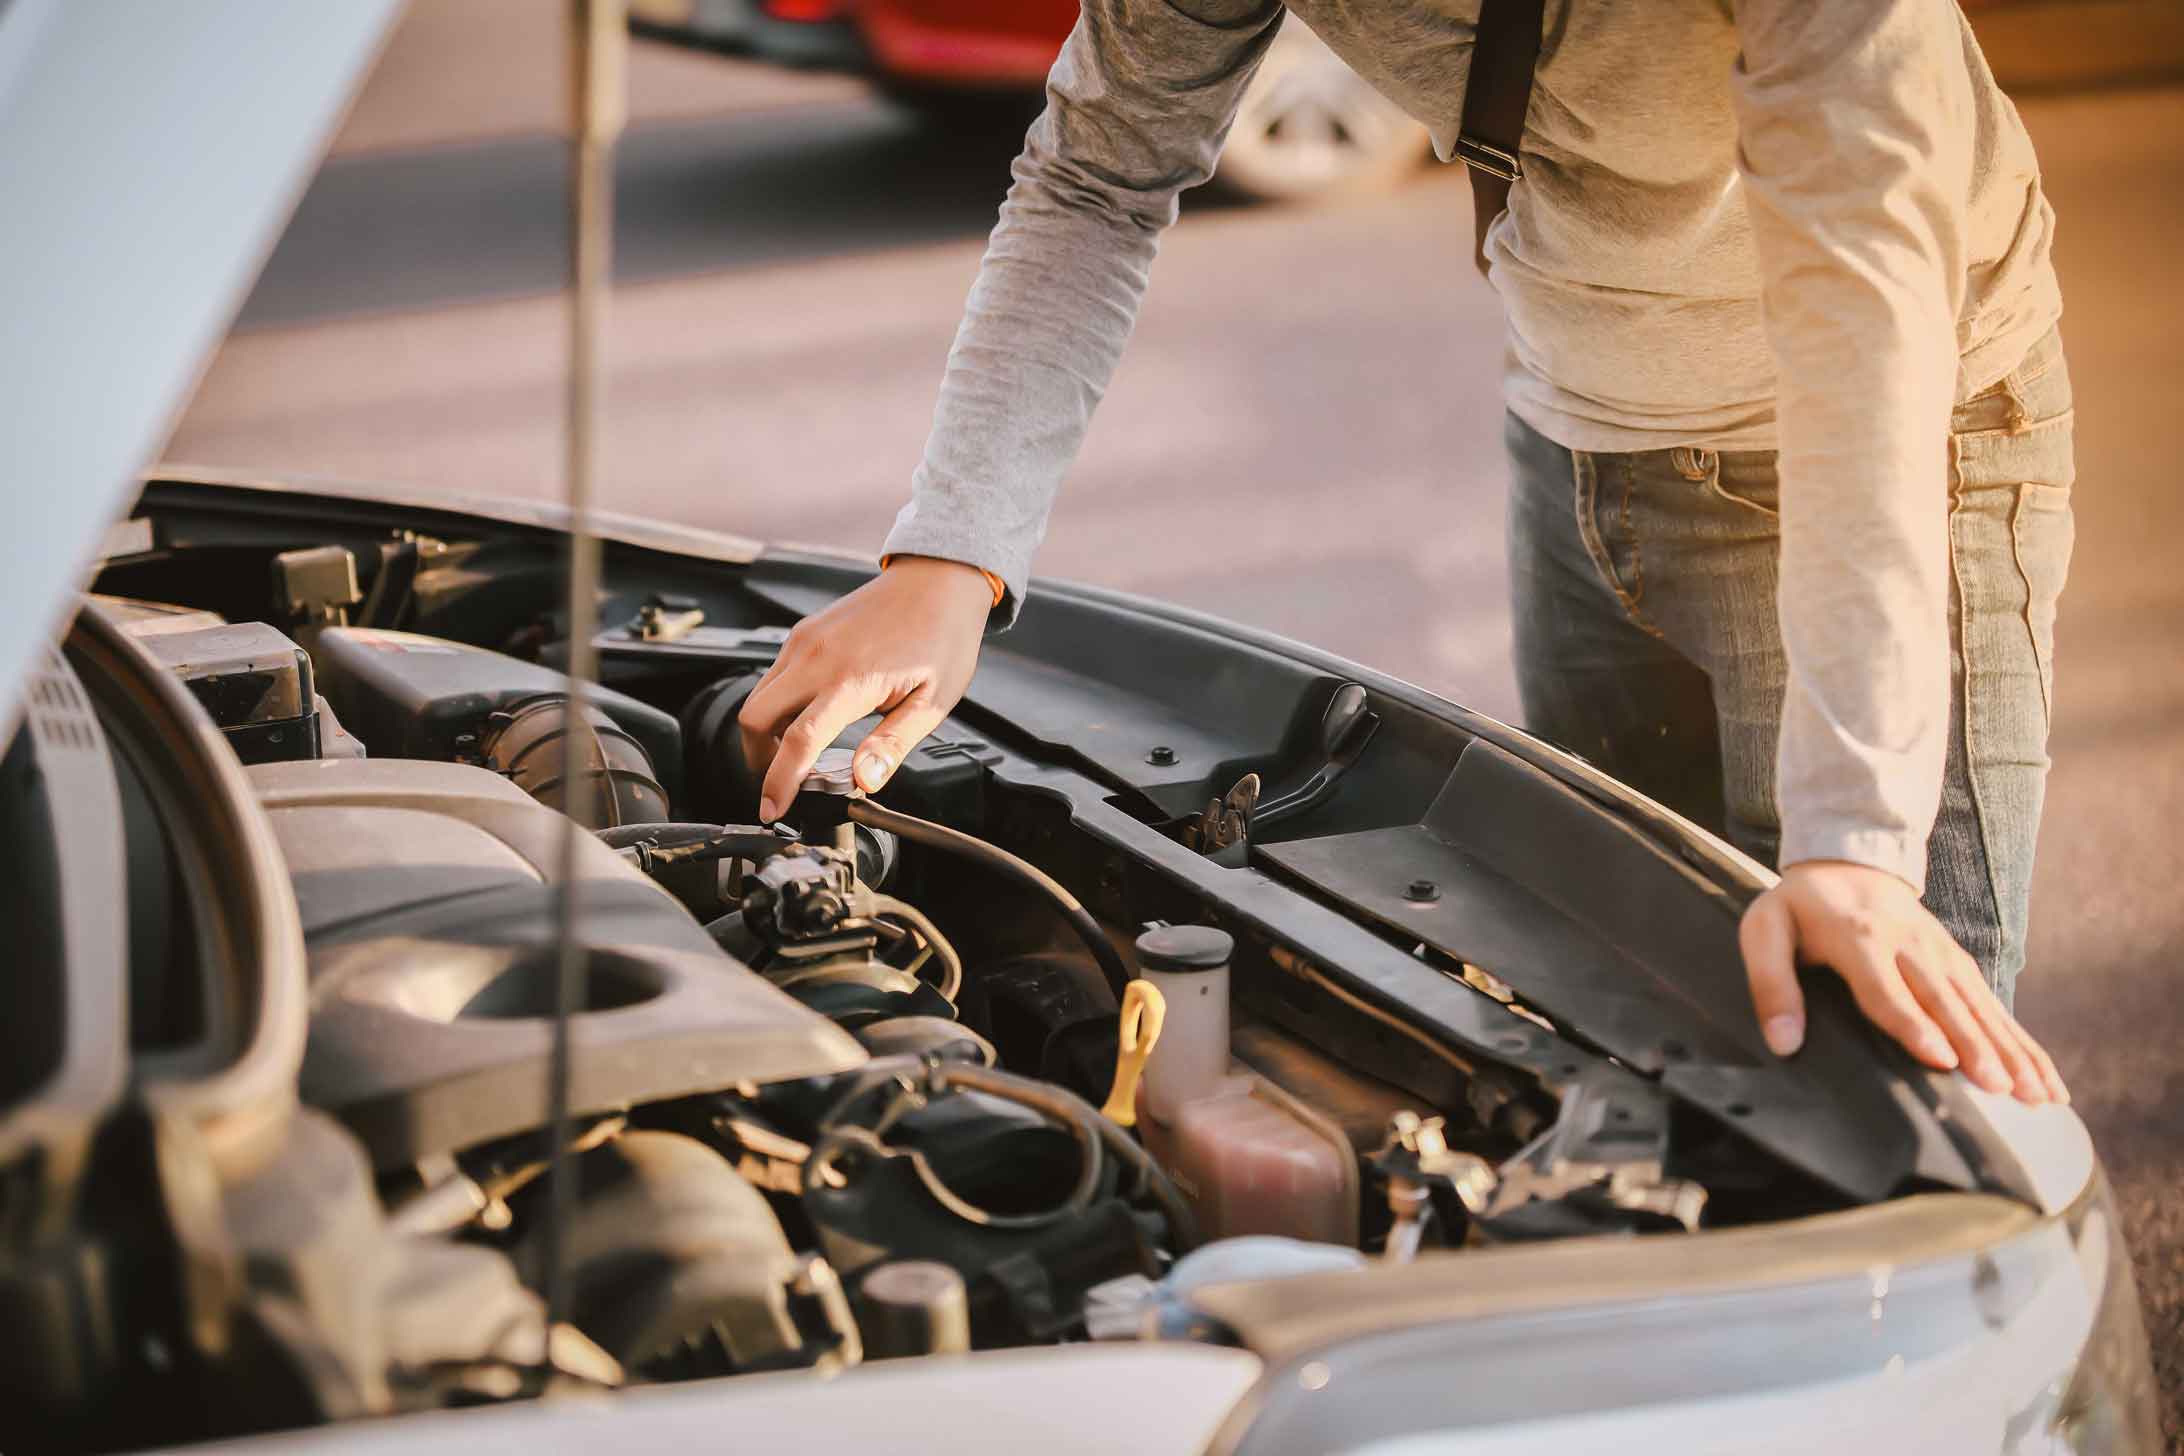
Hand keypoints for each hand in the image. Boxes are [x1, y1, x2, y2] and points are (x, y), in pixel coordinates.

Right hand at [738, 556, 993, 819]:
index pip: (799, 740)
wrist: (937, 582)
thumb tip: (863, 781)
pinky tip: (808, 715)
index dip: (779, 782)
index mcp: (851, 679)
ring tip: (798, 751)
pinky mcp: (804, 632)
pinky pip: (773, 675)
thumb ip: (892, 744)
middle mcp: (818, 657)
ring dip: (766, 732)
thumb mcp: (932, 702)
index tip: (771, 810)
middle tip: (782, 781)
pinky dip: (777, 705)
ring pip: (758, 697)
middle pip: (754, 719)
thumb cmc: (942, 637)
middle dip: (759, 759)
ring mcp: (806, 640)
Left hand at [1739, 860, 2066, 1104]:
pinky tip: (2045, 1080)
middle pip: (1945, 1003)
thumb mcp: (1765, 931)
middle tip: (2001, 1089)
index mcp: (1859, 939)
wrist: (1847, 861)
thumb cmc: (1799, 908)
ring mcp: (1942, 954)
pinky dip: (2024, 1044)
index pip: (1887, 989)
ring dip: (2012, 1051)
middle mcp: (1910, 946)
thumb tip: (1784, 1042)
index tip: (1941, 1060)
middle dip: (1976, 1047)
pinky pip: (1995, 1007)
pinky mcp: (1960, 963)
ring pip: (1981, 1008)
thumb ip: (1770, 984)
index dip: (1914, 1025)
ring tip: (2037, 1095)